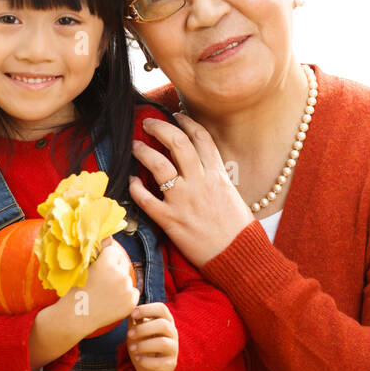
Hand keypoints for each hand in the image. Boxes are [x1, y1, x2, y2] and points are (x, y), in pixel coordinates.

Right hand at [78, 237, 138, 330]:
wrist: (76, 317)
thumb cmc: (75, 291)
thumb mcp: (84, 267)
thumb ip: (98, 251)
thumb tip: (108, 236)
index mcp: (107, 263)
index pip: (113, 250)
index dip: (105, 257)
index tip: (98, 266)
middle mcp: (121, 275)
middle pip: (122, 262)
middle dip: (114, 267)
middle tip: (101, 279)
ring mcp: (128, 290)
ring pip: (127, 278)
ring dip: (120, 281)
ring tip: (105, 291)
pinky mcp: (131, 303)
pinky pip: (133, 292)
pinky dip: (125, 294)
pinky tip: (112, 299)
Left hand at [126, 302, 177, 370]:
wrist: (149, 367)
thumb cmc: (143, 342)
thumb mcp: (137, 329)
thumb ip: (134, 318)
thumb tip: (126, 306)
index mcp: (165, 320)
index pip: (162, 308)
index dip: (147, 309)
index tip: (132, 314)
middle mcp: (172, 333)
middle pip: (163, 325)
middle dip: (143, 329)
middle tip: (129, 334)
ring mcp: (173, 349)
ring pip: (163, 343)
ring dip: (144, 345)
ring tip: (132, 348)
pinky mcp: (170, 364)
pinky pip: (160, 362)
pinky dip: (146, 361)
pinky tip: (137, 359)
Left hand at [129, 113, 252, 267]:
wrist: (239, 255)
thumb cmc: (238, 229)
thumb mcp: (232, 194)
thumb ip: (216, 178)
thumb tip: (204, 166)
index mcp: (217, 174)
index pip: (201, 138)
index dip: (187, 122)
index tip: (176, 115)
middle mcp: (200, 182)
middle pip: (177, 143)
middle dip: (160, 128)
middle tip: (147, 123)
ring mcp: (184, 200)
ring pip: (159, 165)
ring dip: (143, 152)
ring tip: (134, 145)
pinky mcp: (171, 220)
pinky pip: (147, 199)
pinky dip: (136, 188)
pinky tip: (130, 180)